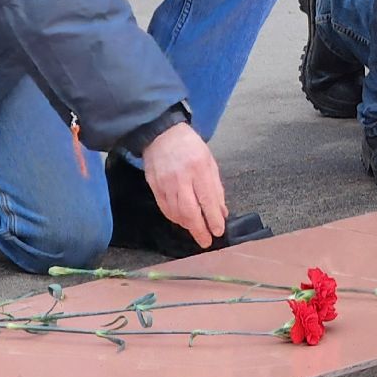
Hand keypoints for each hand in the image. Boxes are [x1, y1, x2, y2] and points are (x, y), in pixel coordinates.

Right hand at [141, 122, 225, 248]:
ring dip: (187, 225)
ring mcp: (165, 183)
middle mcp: (181, 178)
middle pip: (189, 211)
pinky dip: (175, 218)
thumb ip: (216, 188)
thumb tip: (221, 212)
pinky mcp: (154, 187)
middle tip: (206, 241)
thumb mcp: (210, 162)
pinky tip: (182, 221)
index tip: (218, 231)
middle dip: (199, 229)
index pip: (207, 199)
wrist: (161, 135)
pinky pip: (165, 208)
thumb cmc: (191, 147)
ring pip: (176, 212)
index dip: (213, 218)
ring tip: (197, 231)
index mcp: (199, 169)